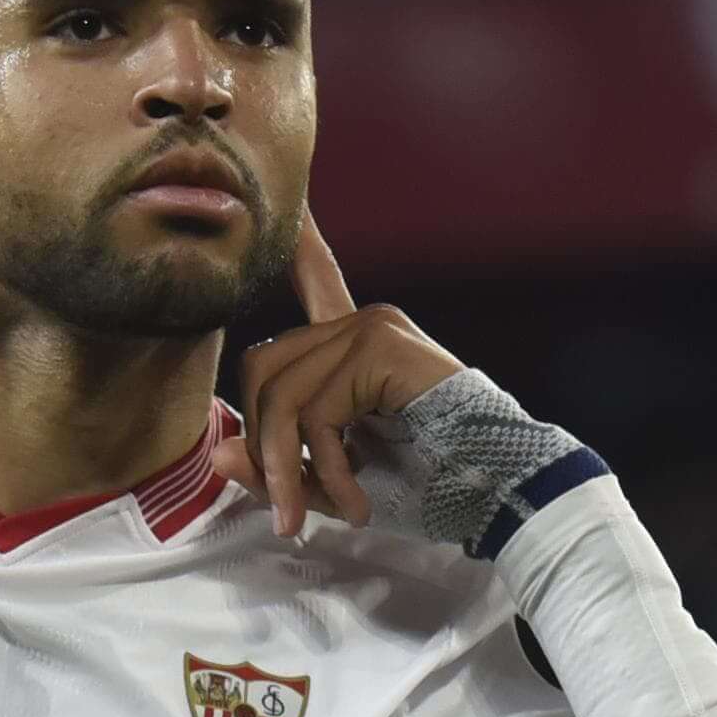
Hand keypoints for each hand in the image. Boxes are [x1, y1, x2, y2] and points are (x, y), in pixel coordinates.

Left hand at [212, 217, 461, 538]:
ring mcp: (370, 328)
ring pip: (281, 396)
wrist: (497, 493)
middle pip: (262, 369)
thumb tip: (220, 453)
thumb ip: (278, 468)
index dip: (298, 241)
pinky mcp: (380, 348)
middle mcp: (360, 322)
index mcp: (354, 344)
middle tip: (288, 509)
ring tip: (312, 514)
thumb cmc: (427, 486)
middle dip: (263, 446)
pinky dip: (325, 468)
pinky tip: (357, 499)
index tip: (292, 202)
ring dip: (287, 469)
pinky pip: (317, 411)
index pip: (317, 276)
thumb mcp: (334, 481)